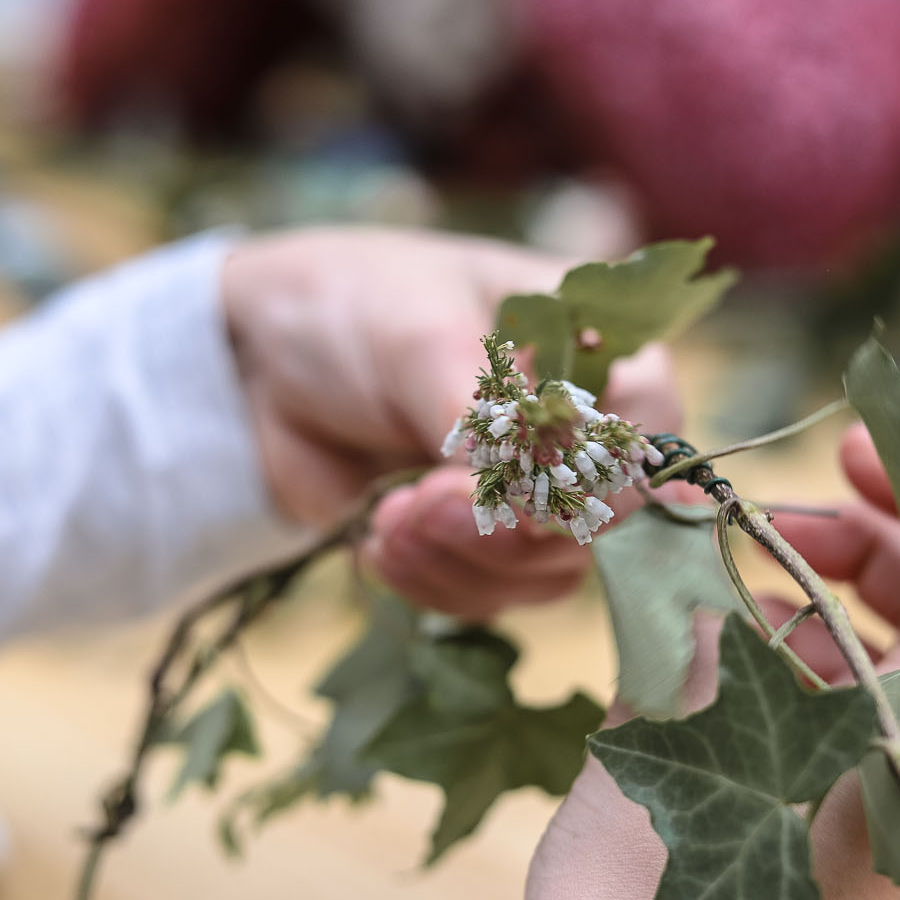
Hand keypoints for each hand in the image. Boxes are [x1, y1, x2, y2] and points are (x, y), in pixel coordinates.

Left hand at [220, 226, 680, 616]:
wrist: (255, 351)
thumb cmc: (357, 304)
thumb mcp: (422, 341)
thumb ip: (489, 417)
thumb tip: (544, 494)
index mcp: (602, 358)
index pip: (643, 450)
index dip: (593, 493)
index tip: (512, 502)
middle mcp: (581, 437)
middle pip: (595, 531)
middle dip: (502, 535)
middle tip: (418, 504)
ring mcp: (529, 497)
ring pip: (539, 577)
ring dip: (459, 564)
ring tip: (387, 519)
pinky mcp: (473, 543)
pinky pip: (481, 596)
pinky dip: (429, 583)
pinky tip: (376, 541)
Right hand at [519, 425, 899, 899]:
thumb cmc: (663, 891)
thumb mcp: (682, 718)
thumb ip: (689, 592)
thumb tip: (665, 496)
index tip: (847, 443)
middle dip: (846, 535)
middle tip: (749, 514)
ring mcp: (874, 792)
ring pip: (865, 648)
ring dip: (791, 589)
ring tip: (697, 574)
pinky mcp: (822, 811)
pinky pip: (818, 700)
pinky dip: (765, 649)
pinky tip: (689, 640)